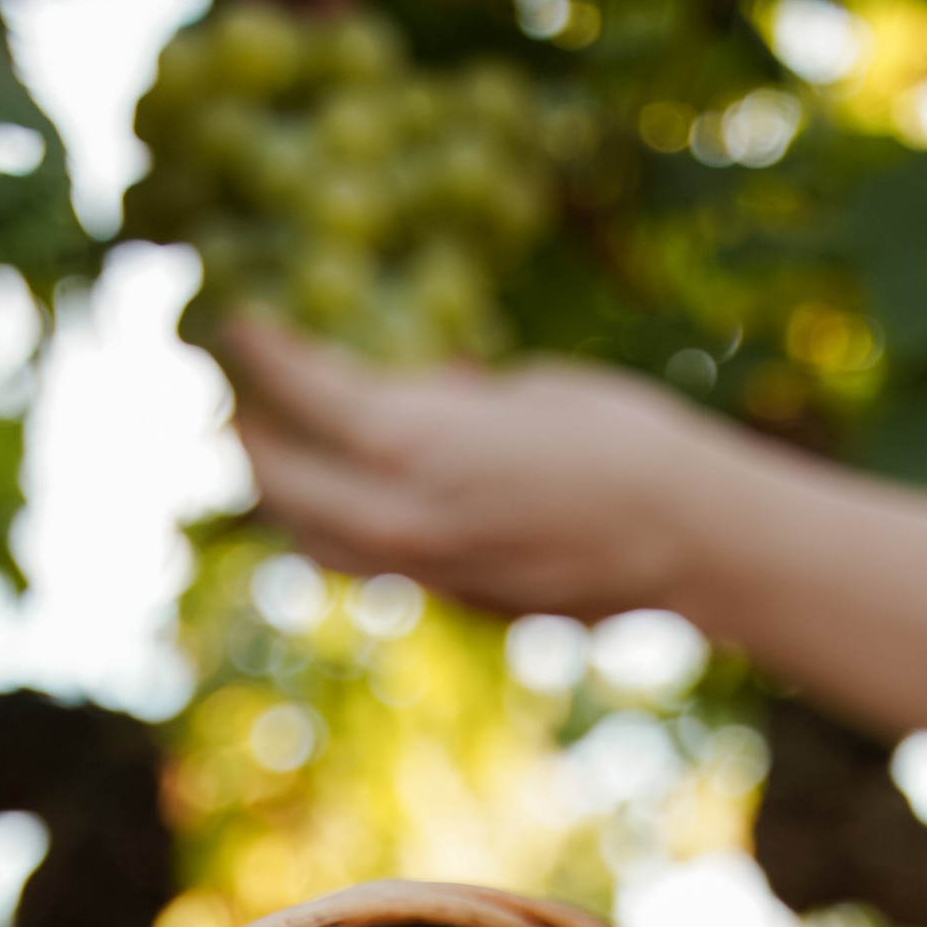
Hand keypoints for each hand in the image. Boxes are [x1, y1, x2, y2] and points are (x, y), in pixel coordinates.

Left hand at [225, 313, 719, 620]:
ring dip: (291, 504)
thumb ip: (457, 401)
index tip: (237, 323)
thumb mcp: (527, 392)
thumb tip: (427, 388)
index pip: (309, 395)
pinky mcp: (461, 603)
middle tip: (235, 405)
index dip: (267, 355)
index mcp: (420, 445)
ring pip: (322, 544)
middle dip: (252, 442)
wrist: (692, 538)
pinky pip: (381, 566)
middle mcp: (406, 519)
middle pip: (285, 487)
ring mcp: (430, 572)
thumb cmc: (624, 437)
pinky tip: (360, 504)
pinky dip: (353, 533)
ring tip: (280, 462)